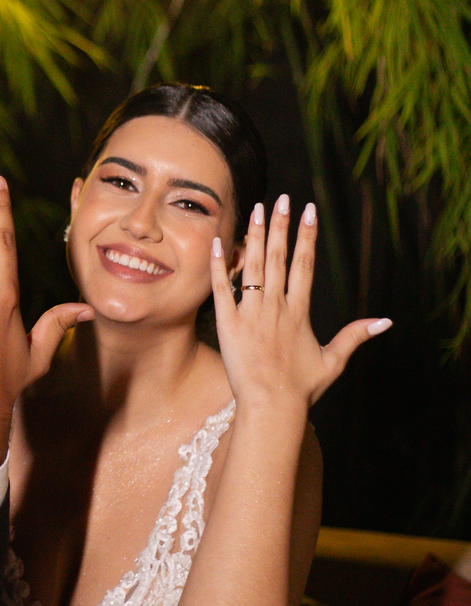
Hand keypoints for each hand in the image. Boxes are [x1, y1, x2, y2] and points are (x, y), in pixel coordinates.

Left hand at [210, 196, 390, 410]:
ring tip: (255, 209)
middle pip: (278, 258)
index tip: (309, 211)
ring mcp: (250, 314)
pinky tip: (219, 243)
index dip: (307, 236)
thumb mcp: (333, 361)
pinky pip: (222, 289)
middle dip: (280, 225)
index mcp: (299, 312)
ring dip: (253, 236)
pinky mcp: (228, 324)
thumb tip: (386, 321)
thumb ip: (355, 336)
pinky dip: (220, 265)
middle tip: (281, 198)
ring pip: (252, 267)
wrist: (271, 407)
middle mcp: (276, 307)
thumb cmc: (301, 388)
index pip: (305, 265)